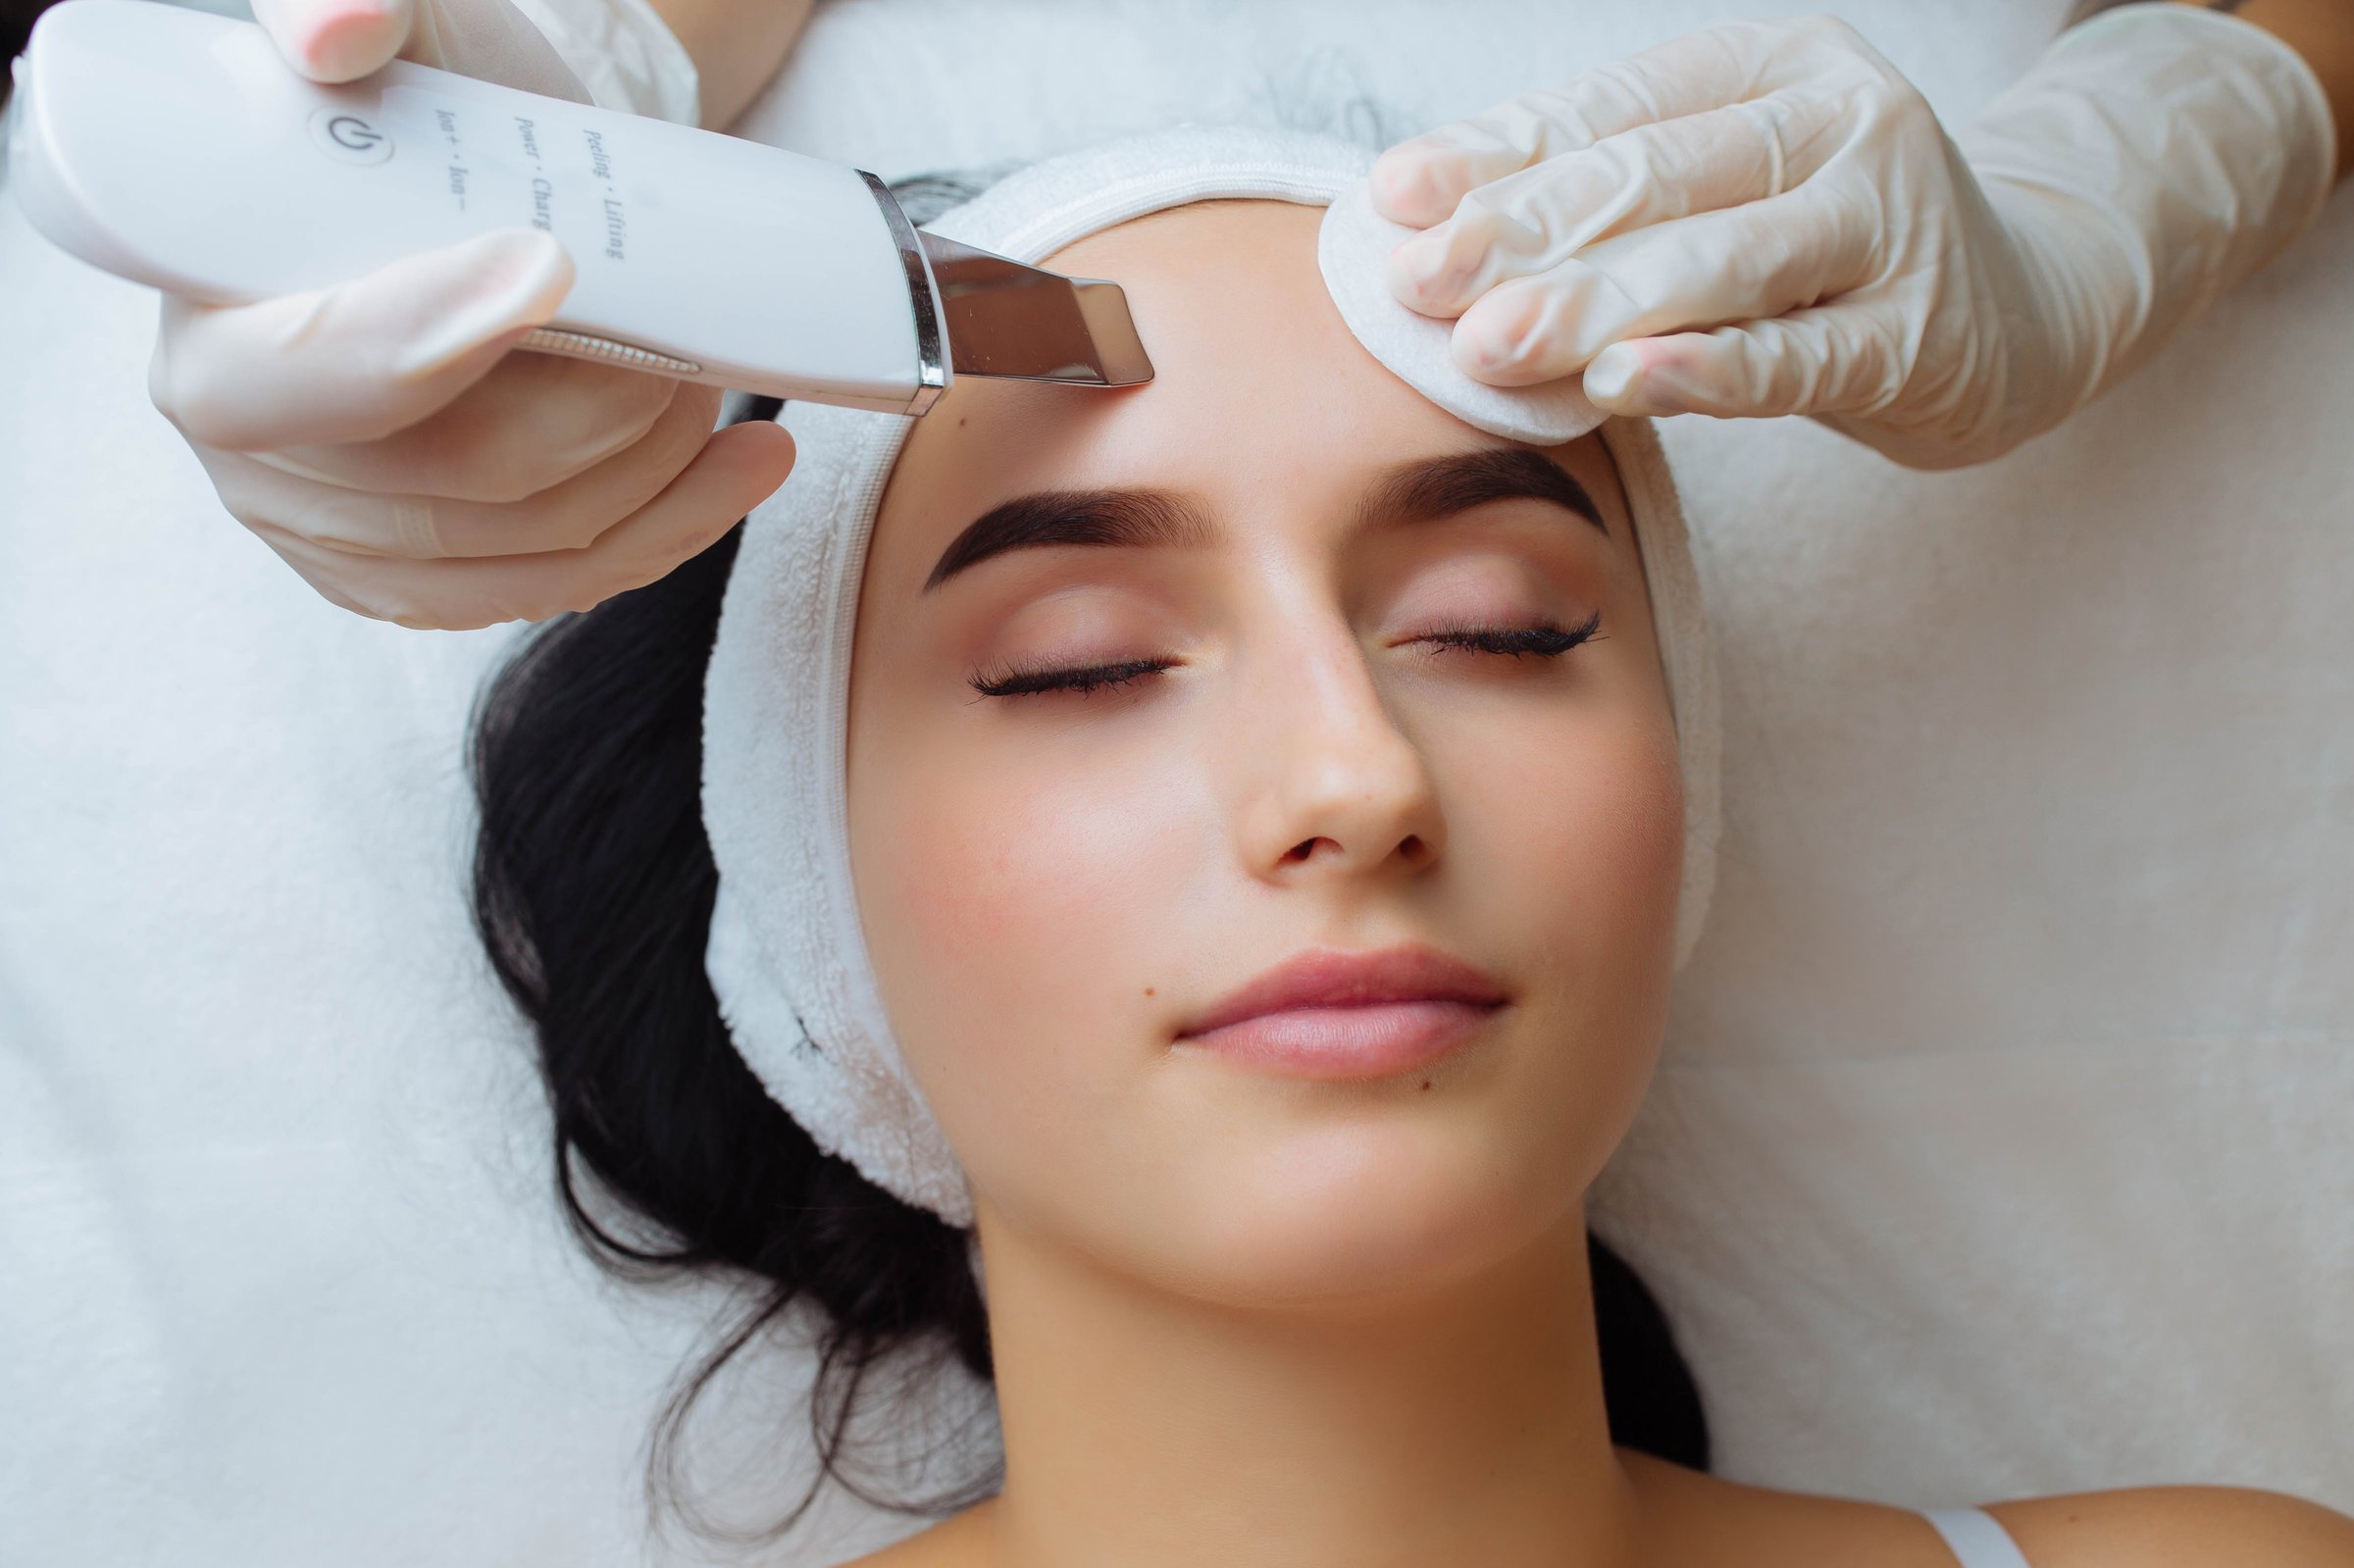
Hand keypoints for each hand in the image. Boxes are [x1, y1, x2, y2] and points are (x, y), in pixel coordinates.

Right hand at [149, 0, 788, 627]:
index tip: (553, 267)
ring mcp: (342, 534)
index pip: (303, 381)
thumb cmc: (432, 107)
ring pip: (531, 546)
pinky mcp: (430, 577)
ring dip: (652, 471)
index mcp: (208, 335)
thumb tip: (342, 30)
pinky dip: (667, 531)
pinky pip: (561, 586)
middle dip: (600, 412)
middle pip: (455, 482)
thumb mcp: (397, 33)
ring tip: (711, 379)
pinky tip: (738, 468)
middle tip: (679, 335)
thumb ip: (343, 6)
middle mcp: (255, 461)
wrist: (483, 185)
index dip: (425, 340)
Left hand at [1371, 10, 2333, 468]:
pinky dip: (1708, 370)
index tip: (1395, 203)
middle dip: (1523, 236)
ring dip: (1594, 306)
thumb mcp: (1723, 194)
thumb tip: (1423, 227)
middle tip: (1420, 286)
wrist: (2022, 306)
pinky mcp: (1917, 333)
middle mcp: (1839, 122)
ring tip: (1492, 346)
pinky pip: (1796, 355)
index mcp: (1771, 66)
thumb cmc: (1824, 253)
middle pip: (1652, 180)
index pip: (1610, 110)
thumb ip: (1603, 202)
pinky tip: (1627, 384)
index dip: (1497, 157)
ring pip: (1718, 263)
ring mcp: (1888, 223)